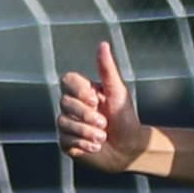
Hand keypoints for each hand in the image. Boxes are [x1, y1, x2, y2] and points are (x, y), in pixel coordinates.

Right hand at [56, 40, 151, 175]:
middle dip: (87, 116)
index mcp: (83, 91)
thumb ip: (107, 69)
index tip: (95, 100)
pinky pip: (65, 140)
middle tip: (105, 123)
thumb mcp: (118, 92)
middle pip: (64, 103)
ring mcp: (68, 125)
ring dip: (87, 132)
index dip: (77, 90)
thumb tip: (103, 44)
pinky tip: (95, 147)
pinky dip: (83, 144)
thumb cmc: (126, 118)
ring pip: (64, 123)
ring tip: (103, 137)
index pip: (67, 81)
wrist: (130, 148)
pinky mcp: (67, 143)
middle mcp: (72, 107)